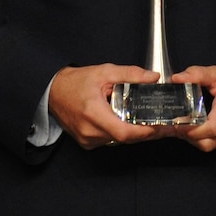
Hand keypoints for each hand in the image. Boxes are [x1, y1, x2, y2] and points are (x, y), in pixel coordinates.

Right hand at [49, 64, 174, 148]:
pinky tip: (126, 122)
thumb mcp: (105, 72)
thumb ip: (131, 74)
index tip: (160, 127)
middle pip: (124, 138)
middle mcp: (89, 131)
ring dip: (131, 132)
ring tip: (146, 121)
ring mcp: (87, 140)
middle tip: (162, 125)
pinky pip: (109, 140)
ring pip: (117, 141)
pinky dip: (119, 133)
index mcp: (94, 114)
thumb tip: (153, 77)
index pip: (124, 132)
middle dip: (144, 132)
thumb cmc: (76, 82)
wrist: (53, 91)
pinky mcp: (86, 143)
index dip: (144, 132)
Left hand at [171, 65, 215, 151]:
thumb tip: (177, 78)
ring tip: (186, 127)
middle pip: (208, 143)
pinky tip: (200, 128)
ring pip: (212, 146)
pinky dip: (206, 138)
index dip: (190, 130)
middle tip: (177, 126)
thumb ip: (196, 74)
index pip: (210, 128)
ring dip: (196, 139)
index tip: (176, 124)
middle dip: (189, 137)